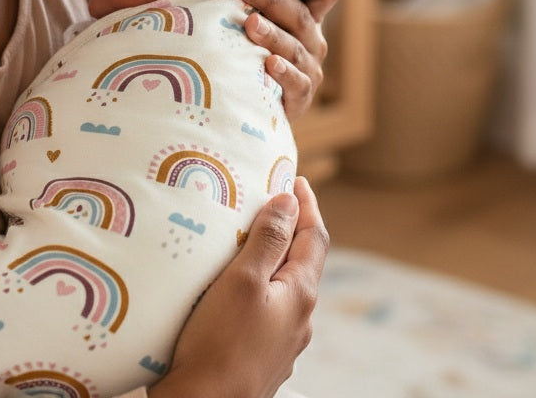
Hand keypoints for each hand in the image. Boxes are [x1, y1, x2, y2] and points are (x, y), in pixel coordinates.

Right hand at [150, 178, 328, 397]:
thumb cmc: (220, 343)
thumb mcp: (243, 279)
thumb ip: (269, 239)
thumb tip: (290, 202)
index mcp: (301, 294)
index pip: (314, 238)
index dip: (307, 205)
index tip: (297, 180)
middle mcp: (299, 319)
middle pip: (302, 262)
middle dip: (291, 229)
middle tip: (271, 202)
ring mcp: (282, 341)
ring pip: (284, 287)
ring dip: (274, 259)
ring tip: (250, 238)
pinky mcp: (261, 356)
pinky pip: (268, 309)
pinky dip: (260, 285)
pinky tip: (236, 288)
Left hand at [238, 0, 342, 118]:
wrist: (250, 101)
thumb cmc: (245, 47)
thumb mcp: (249, 18)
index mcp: (307, 15)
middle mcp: (313, 39)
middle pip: (301, 14)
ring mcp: (310, 68)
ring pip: (295, 47)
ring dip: (272, 34)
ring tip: (250, 24)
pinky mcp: (300, 97)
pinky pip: (296, 83)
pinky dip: (284, 73)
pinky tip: (269, 64)